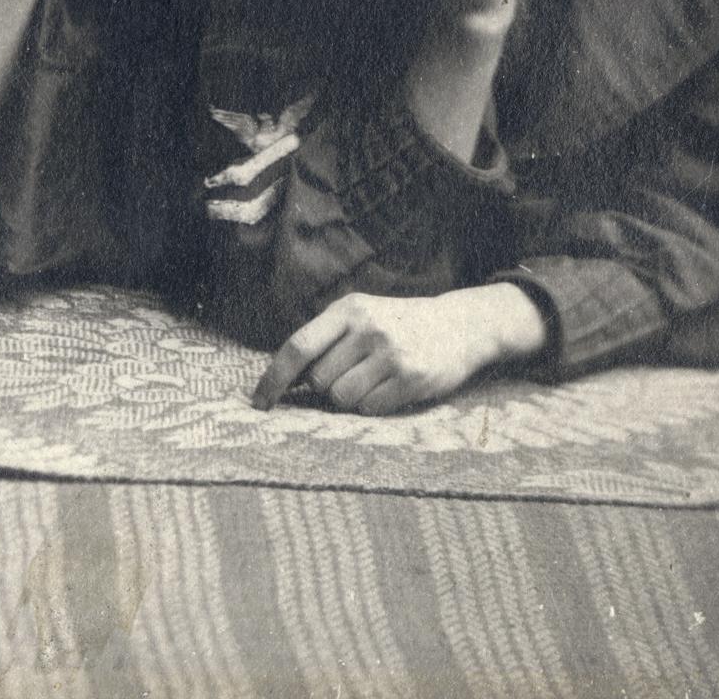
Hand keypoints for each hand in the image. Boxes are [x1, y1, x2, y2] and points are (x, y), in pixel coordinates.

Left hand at [251, 285, 547, 414]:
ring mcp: (392, 353)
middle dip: (326, 387)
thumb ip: (325, 340)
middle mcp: (368, 328)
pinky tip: (391, 387)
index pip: (298, 347)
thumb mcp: (360, 316)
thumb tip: (283, 381)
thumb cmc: (398, 324)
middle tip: (352, 372)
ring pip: (342, 399)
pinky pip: (370, 409)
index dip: (273, 378)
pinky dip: (373, 405)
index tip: (258, 402)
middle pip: (319, 381)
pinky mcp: (413, 378)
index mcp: (347, 309)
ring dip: (349, 398)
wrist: (460, 325)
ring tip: (372, 379)